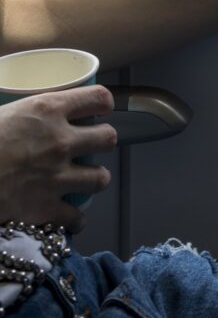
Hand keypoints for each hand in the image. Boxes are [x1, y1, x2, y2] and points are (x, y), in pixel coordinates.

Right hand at [0, 85, 116, 232]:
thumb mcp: (5, 111)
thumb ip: (28, 111)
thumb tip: (35, 111)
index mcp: (48, 110)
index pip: (97, 98)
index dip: (103, 103)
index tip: (100, 109)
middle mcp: (60, 141)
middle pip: (108, 138)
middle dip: (103, 140)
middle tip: (91, 144)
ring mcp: (56, 177)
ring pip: (101, 178)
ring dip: (94, 178)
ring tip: (85, 178)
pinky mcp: (46, 209)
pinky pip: (76, 218)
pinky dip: (75, 220)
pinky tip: (70, 216)